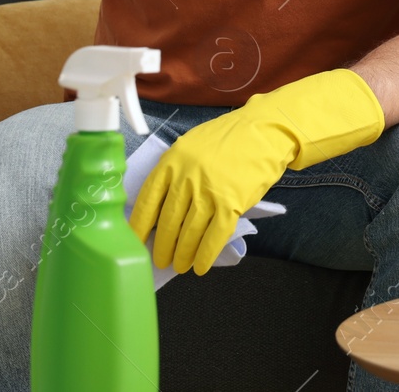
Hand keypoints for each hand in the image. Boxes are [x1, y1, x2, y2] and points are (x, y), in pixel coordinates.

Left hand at [128, 69, 384, 275]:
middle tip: (161, 260)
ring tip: (180, 265)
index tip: (134, 243)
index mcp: (172, 162)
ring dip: (183, 254)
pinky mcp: (231, 205)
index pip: (148, 201)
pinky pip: (213, 237)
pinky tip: (200, 266)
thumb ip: (174, 171)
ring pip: (189, 233)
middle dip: (163, 246)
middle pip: (168, 222)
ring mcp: (208, 192)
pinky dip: (205, 255)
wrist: (264, 132)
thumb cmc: (227, 138)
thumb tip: (160, 205)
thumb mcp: (190, 146)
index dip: (139, 226)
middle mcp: (186, 178)